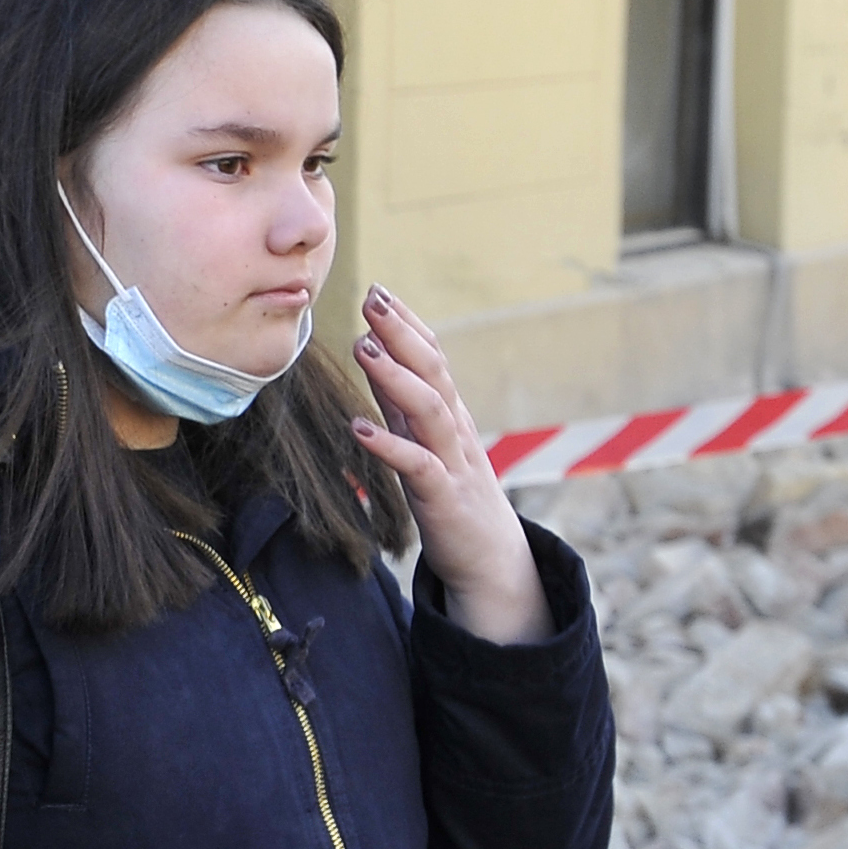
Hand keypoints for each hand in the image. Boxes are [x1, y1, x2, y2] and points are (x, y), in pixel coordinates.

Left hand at [345, 285, 551, 644]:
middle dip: (403, 334)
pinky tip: (357, 429)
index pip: (432, 357)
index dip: (408, 323)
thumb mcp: (423, 440)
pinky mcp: (443, 498)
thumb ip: (398, 402)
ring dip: (396, 377)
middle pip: (433, 371)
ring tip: (363, 349)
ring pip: (430, 410)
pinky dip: (388, 446)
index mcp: (448, 414)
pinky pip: (417, 467)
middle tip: (373, 299)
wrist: (489, 558)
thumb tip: (371, 356)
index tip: (379, 290)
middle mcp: (454, 429)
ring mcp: (452, 461)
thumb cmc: (452, 495)